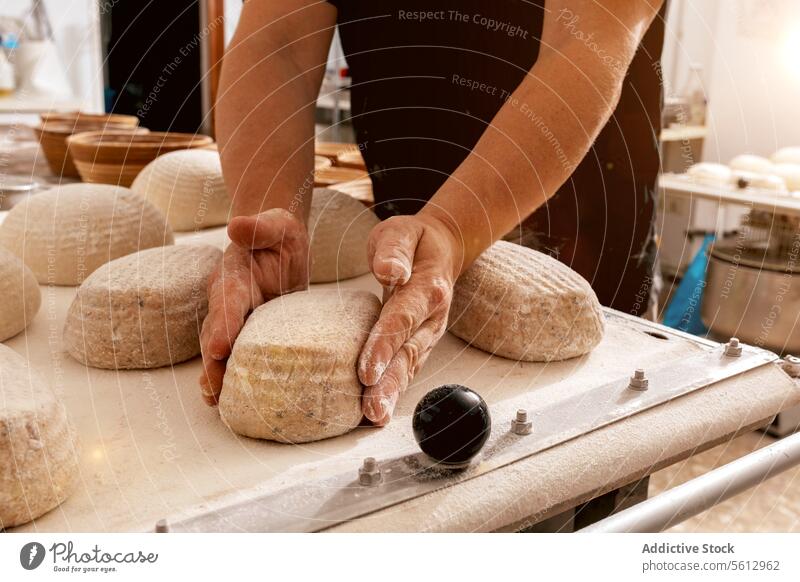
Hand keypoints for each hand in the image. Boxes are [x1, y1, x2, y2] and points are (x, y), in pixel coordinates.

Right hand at [199, 208, 308, 404]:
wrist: (279, 245)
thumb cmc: (278, 233)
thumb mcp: (277, 224)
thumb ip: (260, 225)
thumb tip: (236, 225)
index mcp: (234, 276)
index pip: (228, 301)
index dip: (223, 324)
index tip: (219, 347)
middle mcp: (228, 301)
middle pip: (217, 333)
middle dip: (214, 361)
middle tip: (213, 388)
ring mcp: (236, 319)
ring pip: (221, 350)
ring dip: (217, 375)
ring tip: (214, 401)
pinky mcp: (247, 332)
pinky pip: (236, 355)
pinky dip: (230, 376)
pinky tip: (227, 401)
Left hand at [359, 212, 463, 425]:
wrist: (441, 250)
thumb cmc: (413, 241)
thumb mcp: (401, 231)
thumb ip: (393, 249)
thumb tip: (389, 271)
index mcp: (428, 287)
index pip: (402, 318)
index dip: (384, 344)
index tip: (367, 370)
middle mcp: (432, 316)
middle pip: (408, 352)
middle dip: (389, 383)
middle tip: (371, 410)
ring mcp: (429, 333)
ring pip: (409, 366)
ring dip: (392, 393)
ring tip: (374, 417)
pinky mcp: (421, 343)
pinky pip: (408, 368)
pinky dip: (394, 390)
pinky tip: (378, 410)